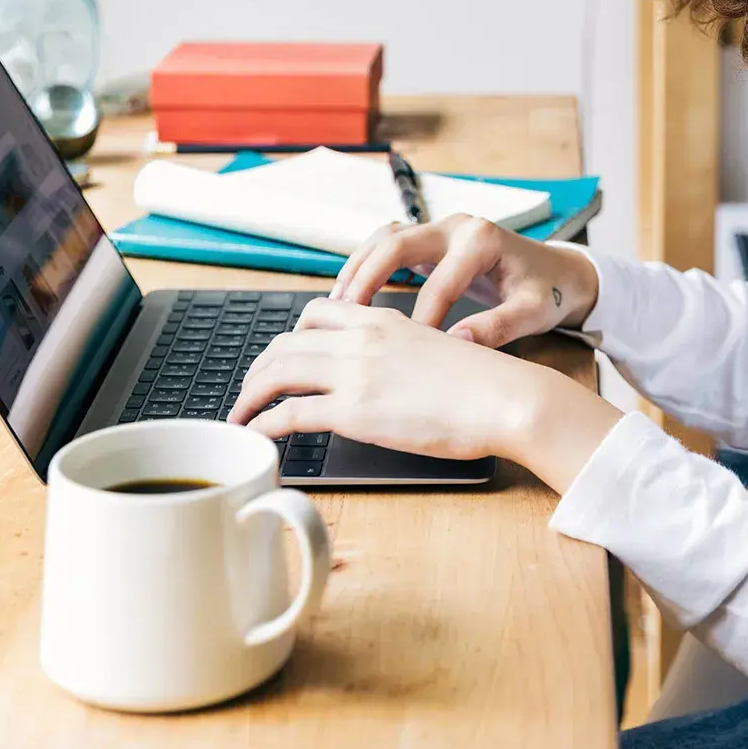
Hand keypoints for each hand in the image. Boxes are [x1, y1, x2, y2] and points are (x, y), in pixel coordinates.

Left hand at [228, 299, 618, 481]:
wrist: (506, 397)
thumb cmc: (484, 384)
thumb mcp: (432, 349)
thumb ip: (398, 353)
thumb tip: (384, 376)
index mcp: (382, 319)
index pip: (317, 313)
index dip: (290, 336)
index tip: (282, 357)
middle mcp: (361, 337)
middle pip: (286, 341)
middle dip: (259, 366)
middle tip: (251, 389)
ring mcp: (355, 372)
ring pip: (277, 371)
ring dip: (250, 394)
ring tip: (241, 415)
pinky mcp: (354, 410)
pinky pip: (289, 413)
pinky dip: (264, 424)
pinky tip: (258, 435)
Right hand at [332, 215, 599, 347]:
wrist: (559, 272)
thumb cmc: (548, 291)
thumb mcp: (533, 311)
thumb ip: (498, 327)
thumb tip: (458, 344)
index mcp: (481, 240)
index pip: (440, 281)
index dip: (421, 317)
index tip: (404, 351)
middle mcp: (456, 227)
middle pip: (397, 243)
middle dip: (367, 277)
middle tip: (344, 315)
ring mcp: (441, 230)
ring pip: (385, 238)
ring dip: (359, 268)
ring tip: (336, 306)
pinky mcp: (432, 241)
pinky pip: (389, 246)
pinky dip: (366, 266)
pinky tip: (350, 297)